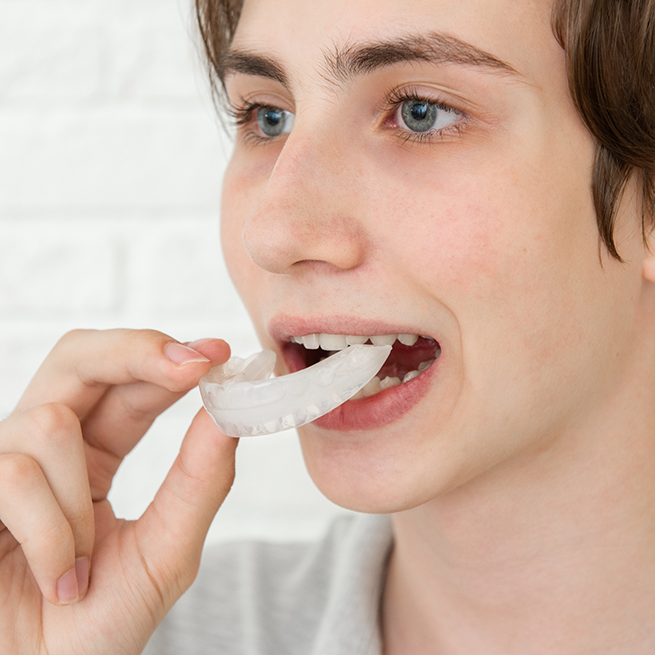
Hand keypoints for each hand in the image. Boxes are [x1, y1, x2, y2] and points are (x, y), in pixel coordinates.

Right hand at [0, 329, 237, 654]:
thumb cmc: (96, 627)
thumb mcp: (165, 551)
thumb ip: (199, 482)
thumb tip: (228, 415)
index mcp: (97, 451)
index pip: (130, 383)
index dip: (170, 358)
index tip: (217, 353)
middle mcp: (48, 446)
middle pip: (81, 358)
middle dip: (137, 352)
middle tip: (193, 365)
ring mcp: (3, 462)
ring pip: (51, 423)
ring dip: (78, 502)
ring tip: (82, 565)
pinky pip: (15, 475)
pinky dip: (49, 534)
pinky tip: (56, 579)